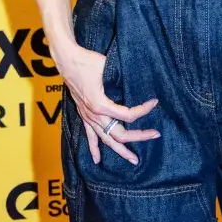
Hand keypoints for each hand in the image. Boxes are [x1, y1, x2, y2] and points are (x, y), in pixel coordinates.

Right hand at [56, 39, 159, 165]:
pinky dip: (93, 149)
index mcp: (101, 105)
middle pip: (120, 134)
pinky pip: (89, 136)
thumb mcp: (108, 68)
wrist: (67, 60)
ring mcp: (88, 117)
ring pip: (106, 140)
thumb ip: (122, 79)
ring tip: (133, 159)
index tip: (154, 103)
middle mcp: (94, 115)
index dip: (144, 110)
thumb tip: (138, 83)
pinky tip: (98, 160)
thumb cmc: (87, 62)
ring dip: (120, 150)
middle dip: (139, 136)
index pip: (128, 115)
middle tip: (154, 135)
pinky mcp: (83, 115)